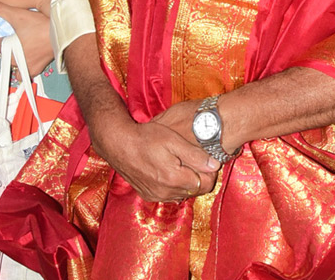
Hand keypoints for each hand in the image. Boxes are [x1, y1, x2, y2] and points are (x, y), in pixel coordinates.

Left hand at [0, 0, 54, 75]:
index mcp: (8, 50)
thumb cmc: (42, 26)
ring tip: (23, 48)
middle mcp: (16, 62)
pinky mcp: (39, 68)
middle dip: (7, 48)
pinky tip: (33, 53)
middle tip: (15, 37)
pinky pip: (28, 71)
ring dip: (17, 60)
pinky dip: (28, 65)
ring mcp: (28, 67)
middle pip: (4, 56)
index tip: (3, 31)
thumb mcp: (18, 14)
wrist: (64, 33)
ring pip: (15, 67)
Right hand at [91, 109, 217, 202]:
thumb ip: (195, 155)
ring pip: (182, 193)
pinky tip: (168, 169)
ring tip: (180, 163)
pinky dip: (173, 185)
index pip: (205, 184)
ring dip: (186, 181)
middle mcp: (166, 192)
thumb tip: (215, 165)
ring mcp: (156, 196)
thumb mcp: (173, 140)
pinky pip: (169, 194)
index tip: (205, 159)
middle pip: (195, 190)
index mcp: (175, 179)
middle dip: (198, 176)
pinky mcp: (148, 195)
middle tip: (193, 158)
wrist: (119, 144)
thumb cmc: (146, 138)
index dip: (209, 171)